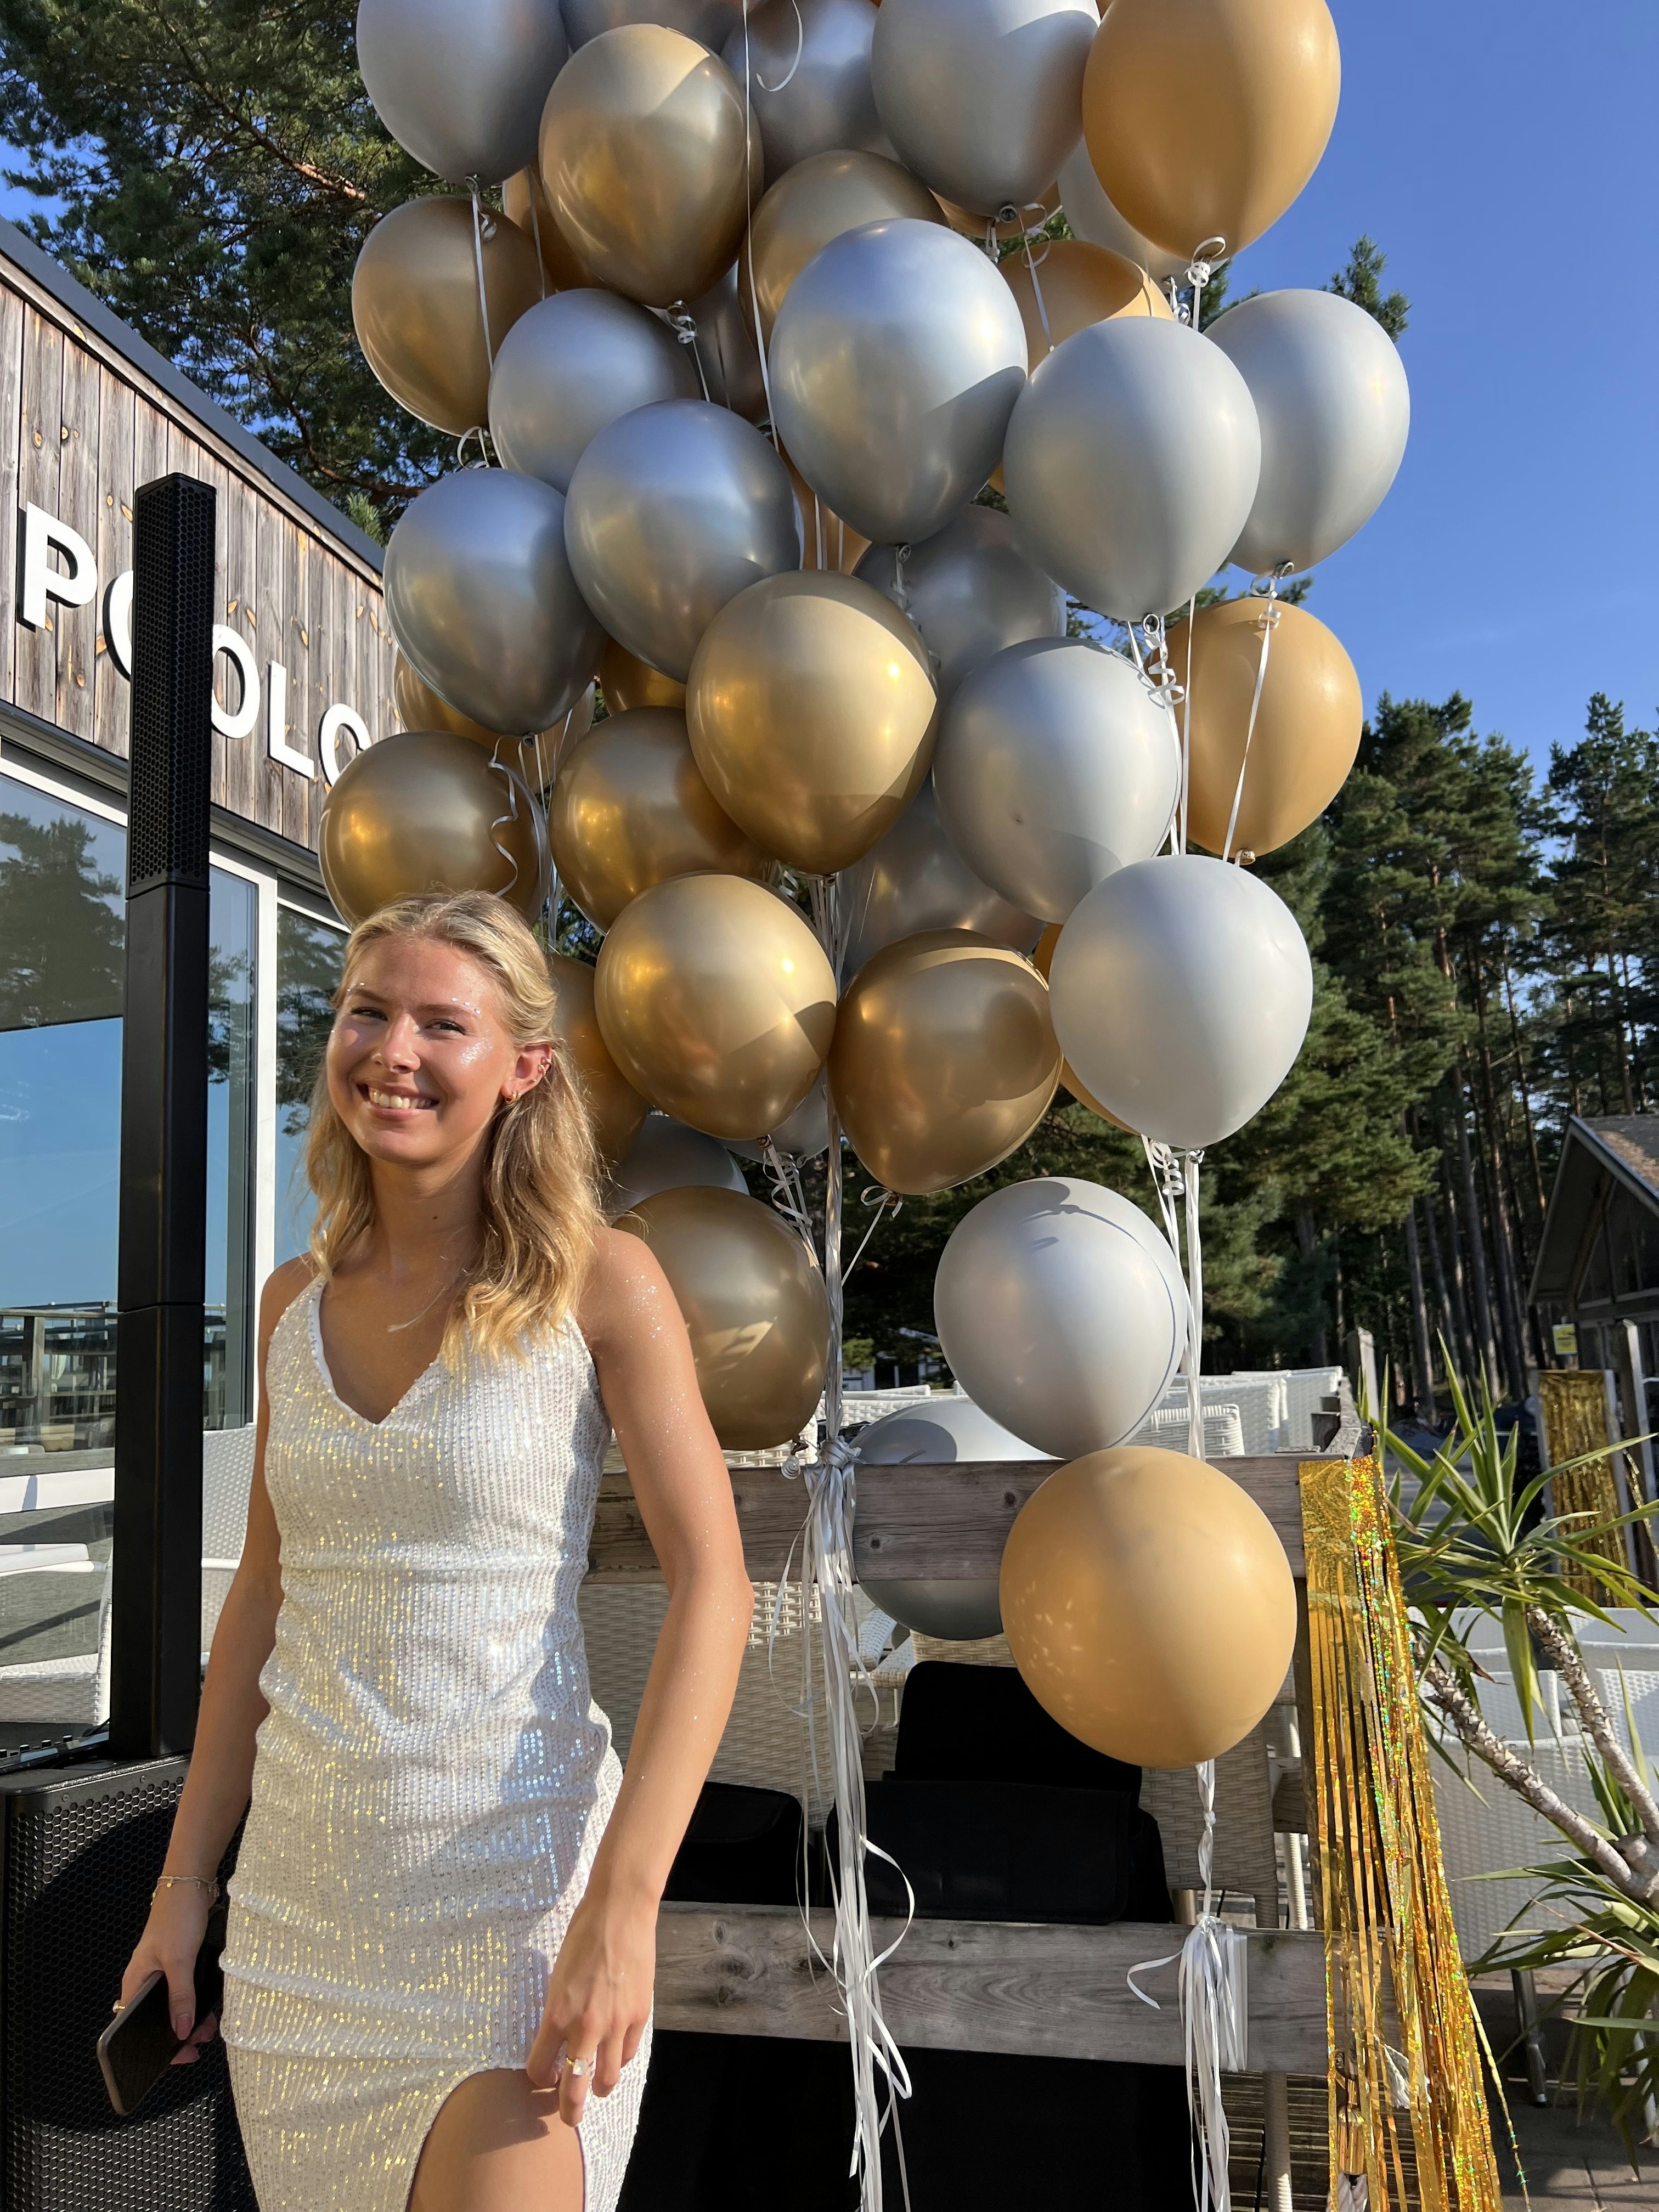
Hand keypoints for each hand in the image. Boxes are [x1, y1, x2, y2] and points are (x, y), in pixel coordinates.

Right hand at [119, 1883, 216, 2062]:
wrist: (191, 1883)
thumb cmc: (177, 1917)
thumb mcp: (179, 1960)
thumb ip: (180, 1997)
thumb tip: (180, 2032)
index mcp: (136, 1983)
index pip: (134, 2027)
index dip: (152, 2047)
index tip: (178, 2056)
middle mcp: (147, 1981)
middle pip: (156, 2020)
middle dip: (178, 2035)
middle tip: (201, 2041)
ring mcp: (164, 1972)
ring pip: (174, 2008)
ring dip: (190, 2020)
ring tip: (209, 2028)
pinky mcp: (182, 1964)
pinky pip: (187, 1993)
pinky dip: (197, 2004)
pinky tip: (211, 2010)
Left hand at [526, 1878, 655, 2127]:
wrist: (619, 1912)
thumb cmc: (582, 1937)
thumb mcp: (557, 1977)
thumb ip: (558, 2013)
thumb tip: (559, 2040)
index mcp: (556, 2014)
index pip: (539, 2067)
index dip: (538, 2077)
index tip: (541, 2076)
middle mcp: (584, 2026)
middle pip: (573, 2090)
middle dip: (568, 2111)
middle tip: (567, 2118)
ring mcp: (615, 2024)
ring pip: (606, 2079)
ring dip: (598, 2087)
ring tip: (595, 2086)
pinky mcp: (638, 2016)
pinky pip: (627, 2053)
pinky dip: (620, 2058)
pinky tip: (615, 2052)